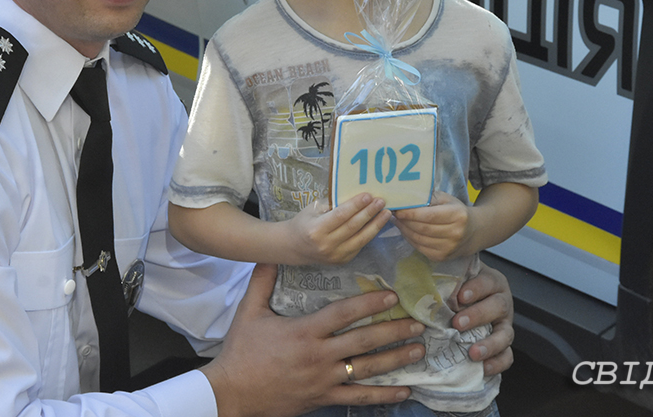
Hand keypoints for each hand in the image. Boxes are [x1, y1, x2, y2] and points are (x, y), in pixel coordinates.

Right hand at [201, 264, 422, 416]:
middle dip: (393, 331)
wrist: (233, 392)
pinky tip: (405, 390)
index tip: (392, 297)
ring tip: (419, 350)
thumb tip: (270, 254)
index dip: (369, 304)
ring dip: (396, 359)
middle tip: (418, 323)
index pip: (343, 314)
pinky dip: (384, 395)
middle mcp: (319, 355)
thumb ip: (262, 281)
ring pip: (367, 369)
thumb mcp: (248, 312)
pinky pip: (359, 398)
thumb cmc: (241, 351)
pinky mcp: (324, 398)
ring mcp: (324, 380)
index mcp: (304, 331)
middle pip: (364, 341)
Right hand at [284, 193, 390, 264]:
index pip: (340, 216)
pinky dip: (370, 234)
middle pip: (353, 227)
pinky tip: (377, 224)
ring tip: (386, 213)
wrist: (295, 247)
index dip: (356, 205)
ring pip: (360, 239)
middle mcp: (327, 245)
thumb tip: (354, 195)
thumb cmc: (304, 223)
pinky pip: (359, 246)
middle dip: (369, 213)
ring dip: (375, 225)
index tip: (368, 195)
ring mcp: (336, 255)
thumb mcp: (312, 209)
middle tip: (381, 201)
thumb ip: (332, 204)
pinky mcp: (343, 260)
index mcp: (316, 230)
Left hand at [391, 191, 470, 261]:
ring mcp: (449, 248)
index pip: (429, 216)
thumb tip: (405, 197)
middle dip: (405, 221)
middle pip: (422, 228)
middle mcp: (455, 234)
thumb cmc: (456, 211)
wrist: (473, 232)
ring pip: (418, 239)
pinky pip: (419, 247)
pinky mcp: (441, 257)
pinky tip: (405, 230)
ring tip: (397, 221)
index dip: (411, 213)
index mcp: (457, 216)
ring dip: (404, 230)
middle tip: (393, 213)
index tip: (397, 209)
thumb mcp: (446, 199)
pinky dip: (409, 239)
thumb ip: (428, 197)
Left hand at [452, 262, 514, 375]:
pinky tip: (484, 368)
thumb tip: (427, 278)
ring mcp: (504, 324)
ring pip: (506, 334)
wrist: (460, 304)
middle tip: (458, 323)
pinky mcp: (504, 344)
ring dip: (490, 344)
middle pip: (498, 307)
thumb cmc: (454, 288)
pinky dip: (497, 363)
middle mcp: (501, 302)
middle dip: (478, 315)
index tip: (460, 296)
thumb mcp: (452, 277)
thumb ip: (445, 278)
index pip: (487, 282)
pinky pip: (507, 356)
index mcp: (491, 281)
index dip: (476, 289)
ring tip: (473, 353)